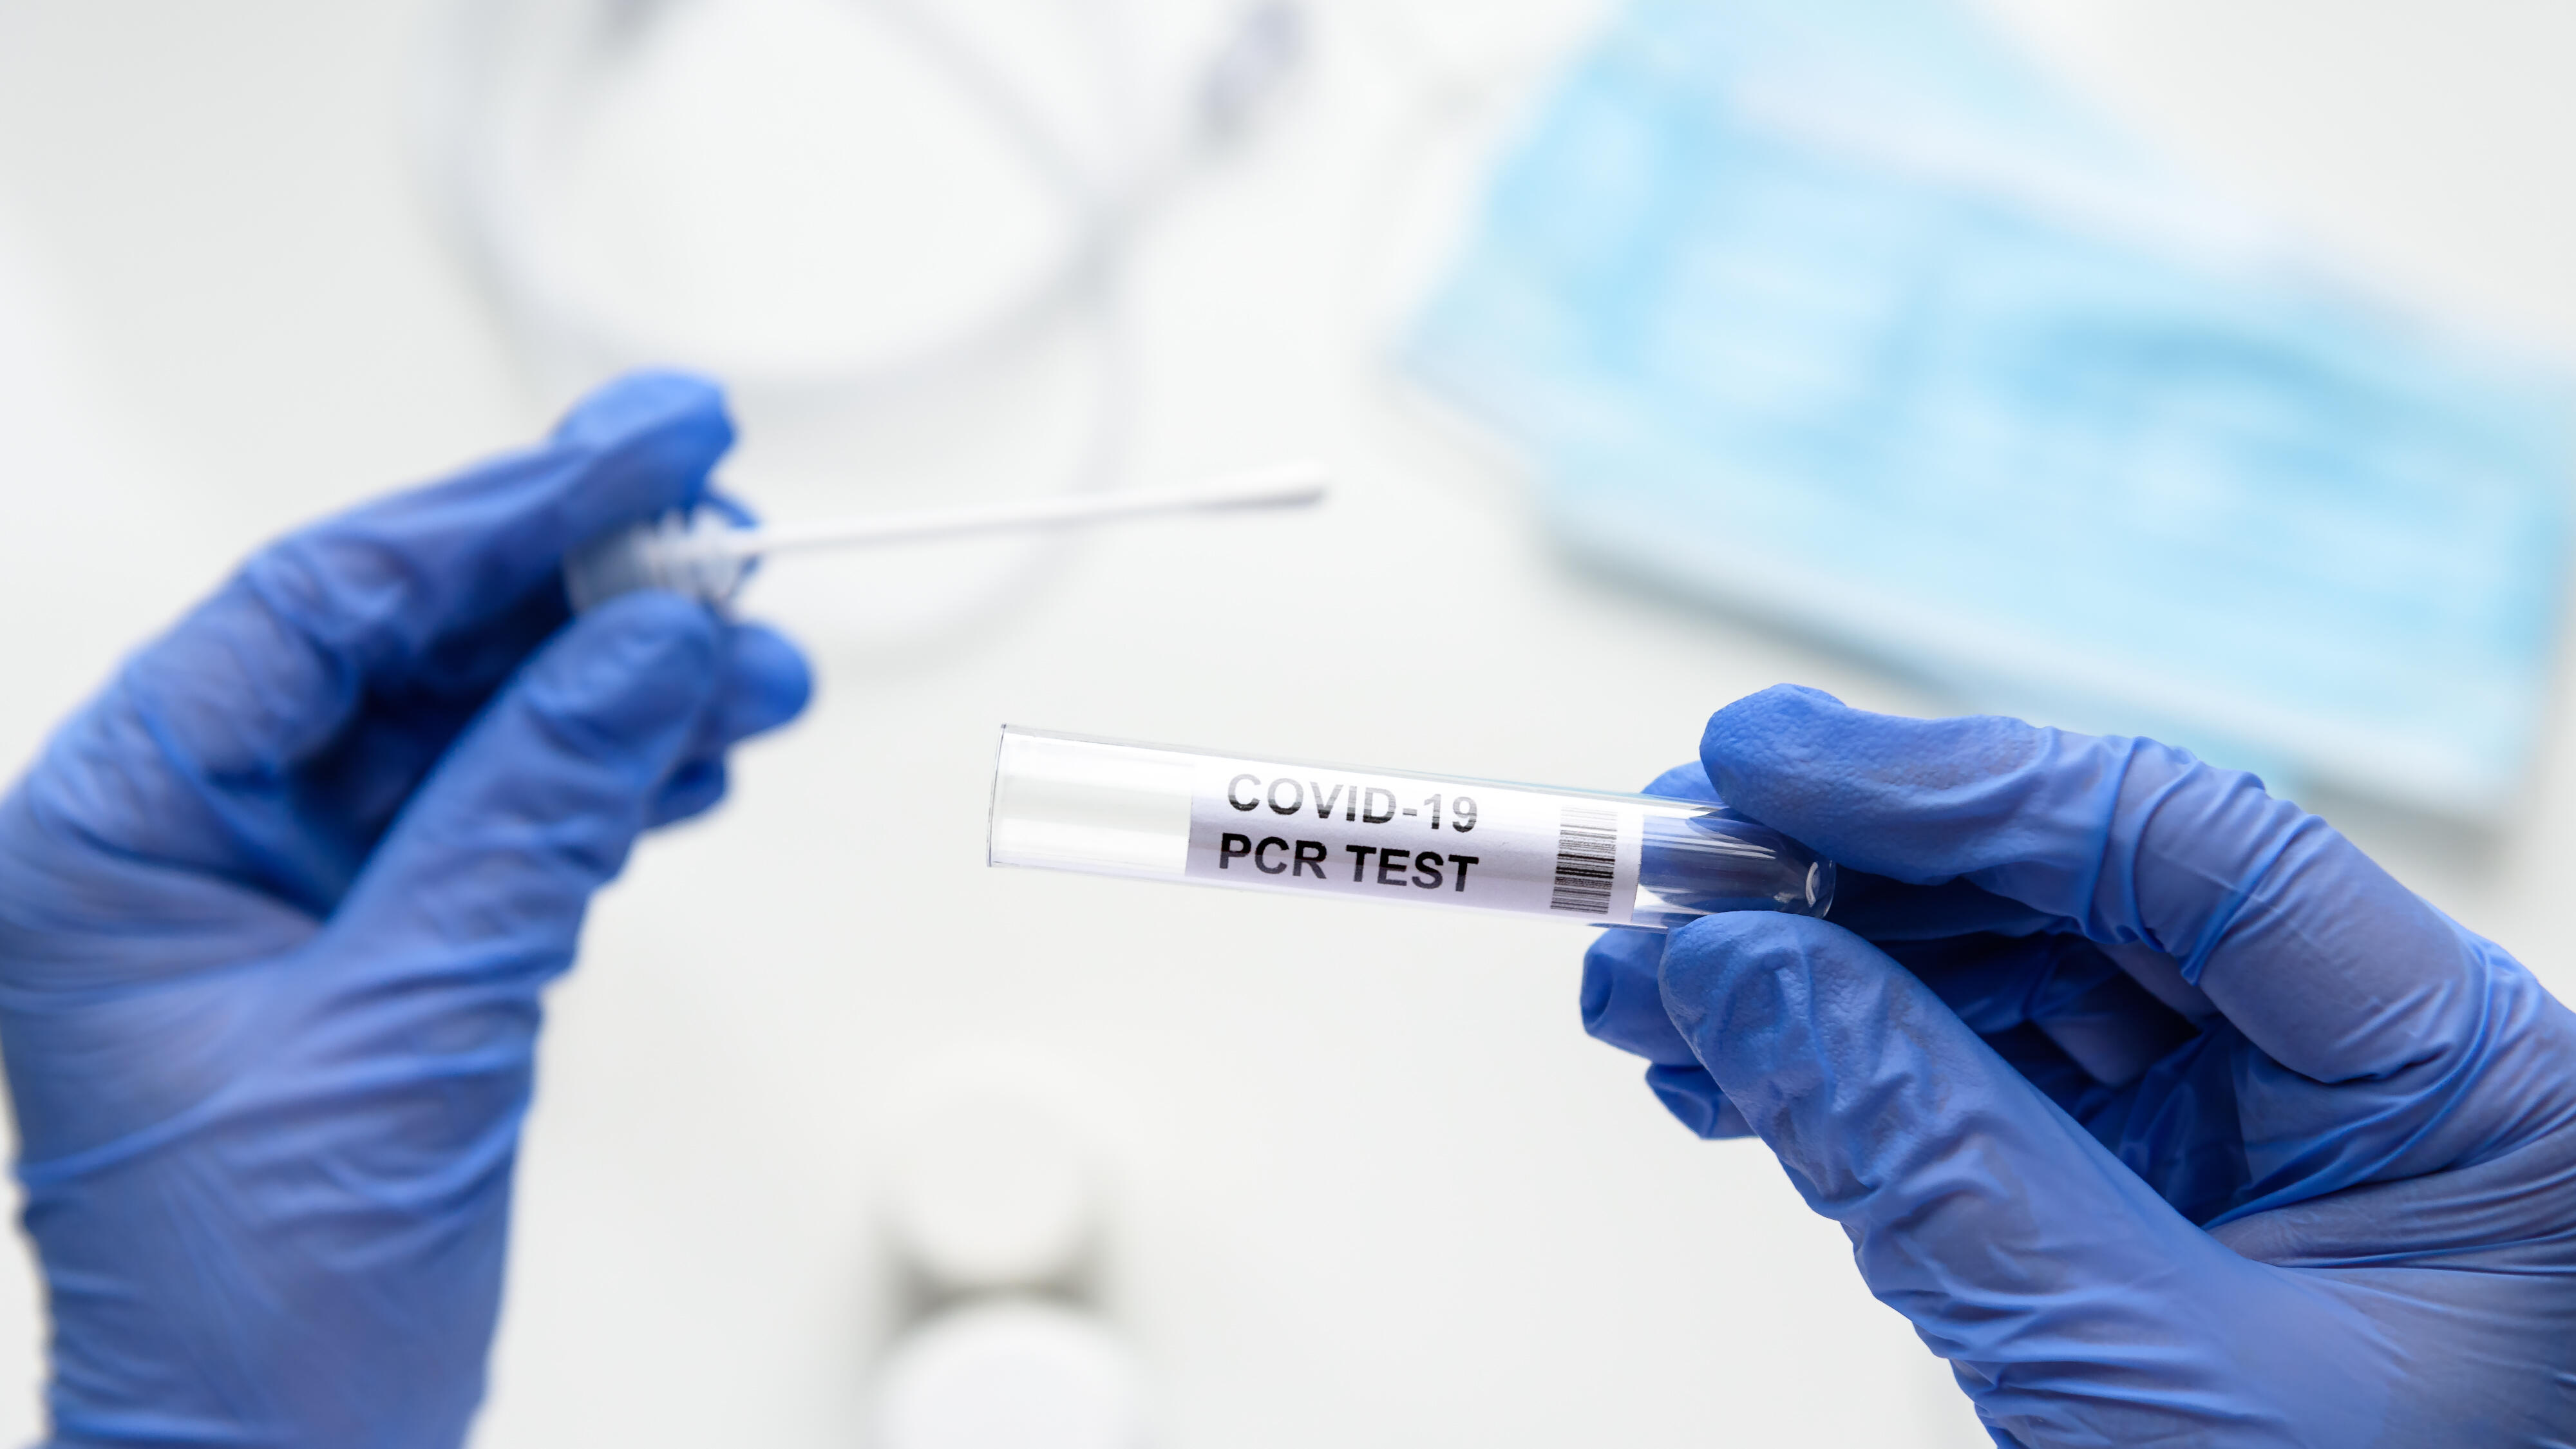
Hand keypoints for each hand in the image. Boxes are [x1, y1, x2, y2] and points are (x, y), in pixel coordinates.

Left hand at [0, 373, 810, 1446]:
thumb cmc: (251, 1297)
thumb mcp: (405, 1014)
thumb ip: (532, 805)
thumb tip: (644, 645)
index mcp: (115, 822)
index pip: (324, 601)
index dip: (500, 508)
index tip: (644, 446)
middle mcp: (194, 833)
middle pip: (409, 642)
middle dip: (580, 589)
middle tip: (726, 529)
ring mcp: (294, 888)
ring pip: (480, 723)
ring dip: (626, 686)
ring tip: (756, 662)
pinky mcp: (390, 943)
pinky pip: (513, 811)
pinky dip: (618, 777)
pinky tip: (698, 748)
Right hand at [1582, 685, 2575, 1445]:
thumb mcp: (2143, 1373)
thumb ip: (1933, 1156)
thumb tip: (1735, 969)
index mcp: (2463, 1080)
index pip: (2196, 846)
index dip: (1957, 783)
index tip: (1761, 766)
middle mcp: (2361, 1074)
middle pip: (2078, 893)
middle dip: (1846, 882)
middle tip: (1663, 872)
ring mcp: (2252, 1136)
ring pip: (2007, 981)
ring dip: (1811, 976)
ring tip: (1649, 990)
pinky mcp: (2152, 1199)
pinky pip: (1982, 1086)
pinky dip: (1840, 1074)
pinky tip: (1723, 1070)